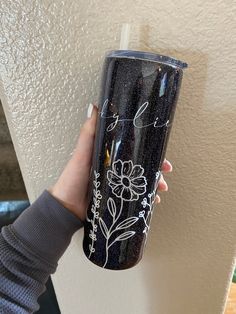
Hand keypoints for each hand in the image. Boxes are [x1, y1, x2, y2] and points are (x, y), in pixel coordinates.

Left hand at [48, 104, 172, 220]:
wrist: (66, 207)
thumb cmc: (72, 178)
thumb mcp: (81, 153)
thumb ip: (88, 133)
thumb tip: (94, 107)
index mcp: (109, 155)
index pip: (134, 149)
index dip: (150, 150)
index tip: (162, 154)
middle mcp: (115, 168)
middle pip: (142, 165)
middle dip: (157, 170)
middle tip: (166, 175)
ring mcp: (117, 183)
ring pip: (141, 181)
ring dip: (154, 185)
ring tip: (160, 191)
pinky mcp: (117, 197)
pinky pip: (135, 196)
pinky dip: (146, 198)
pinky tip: (153, 202)